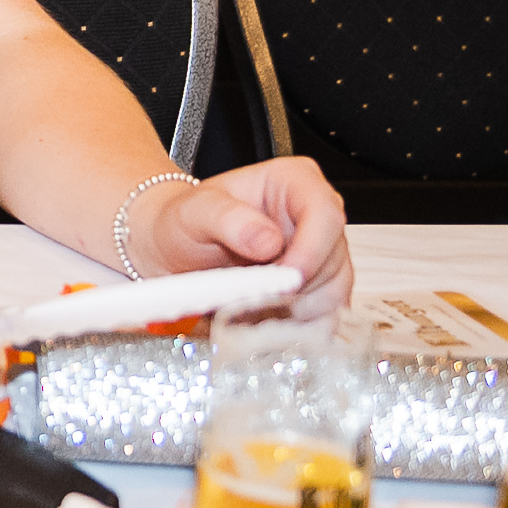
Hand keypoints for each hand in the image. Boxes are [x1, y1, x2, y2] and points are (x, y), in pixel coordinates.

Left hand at [137, 158, 351, 314]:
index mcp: (296, 181)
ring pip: (333, 292)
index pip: (325, 215)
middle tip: (255, 302)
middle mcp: (316, 217)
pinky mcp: (317, 288)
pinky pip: (324, 315)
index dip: (311, 251)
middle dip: (296, 289)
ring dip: (294, 311)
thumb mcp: (195, 211)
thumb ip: (227, 219)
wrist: (174, 248)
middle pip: (333, 260)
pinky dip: (295, 326)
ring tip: (250, 309)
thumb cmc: (186, 221)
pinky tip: (261, 321)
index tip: (284, 280)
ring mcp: (322, 254)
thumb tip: (268, 240)